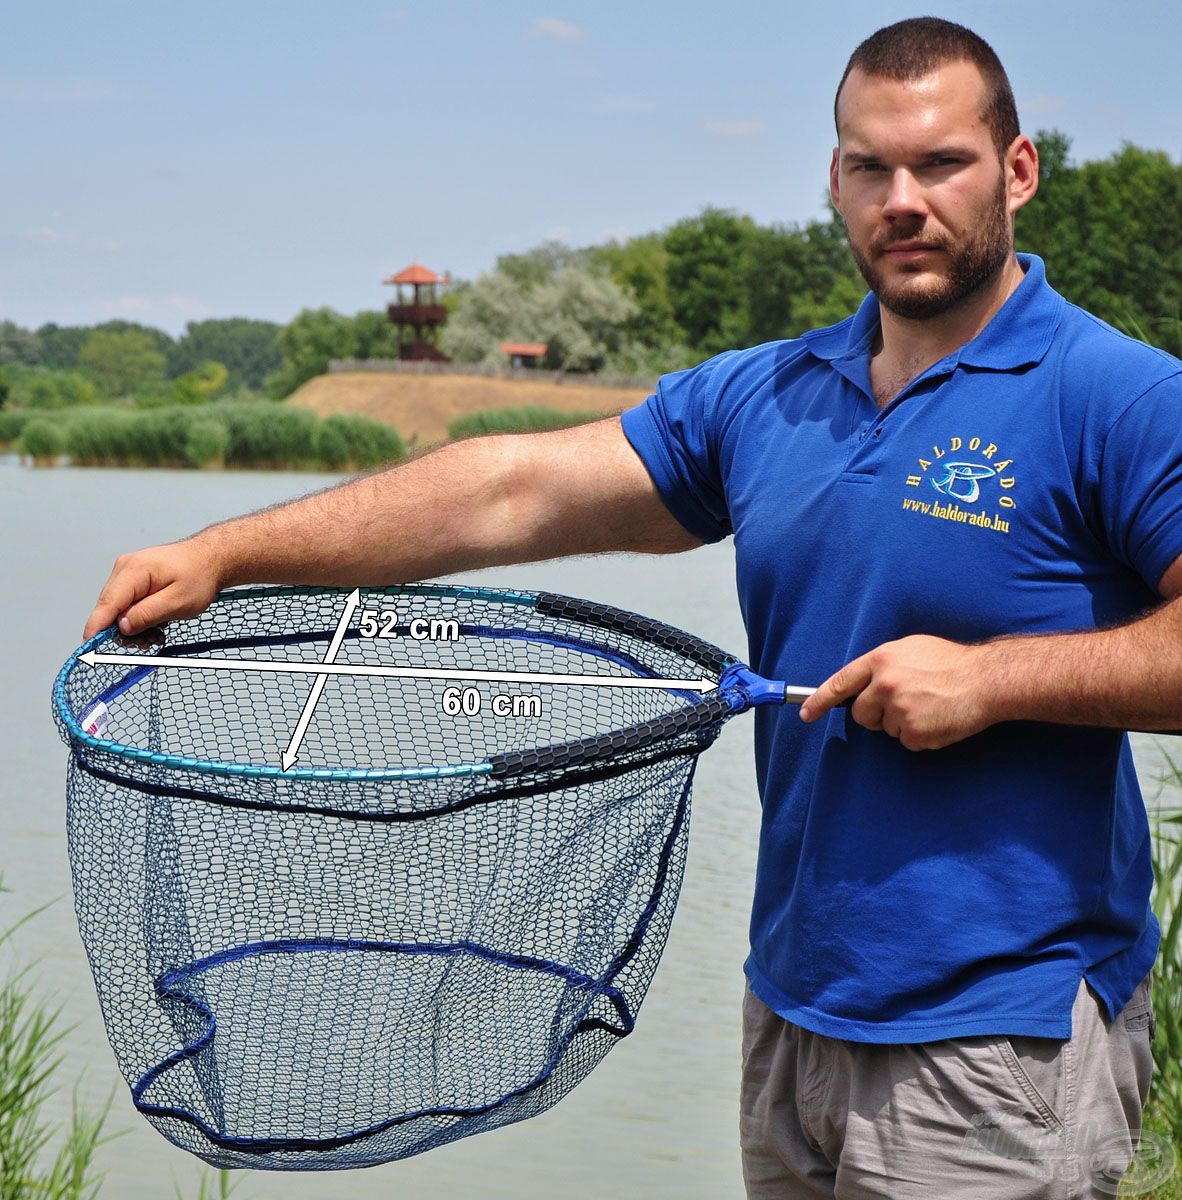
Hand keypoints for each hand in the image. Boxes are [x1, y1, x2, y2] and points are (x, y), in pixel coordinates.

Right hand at [83, 539, 224, 640]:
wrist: (210, 559)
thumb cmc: (199, 576)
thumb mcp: (178, 601)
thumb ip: (148, 614)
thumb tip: (121, 627)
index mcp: (134, 570)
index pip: (108, 603)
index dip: (97, 626)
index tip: (88, 647)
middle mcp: (124, 569)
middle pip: (110, 609)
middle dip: (126, 630)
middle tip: (151, 641)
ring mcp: (127, 574)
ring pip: (119, 610)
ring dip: (136, 626)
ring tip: (159, 632)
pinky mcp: (133, 581)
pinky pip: (127, 605)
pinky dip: (139, 618)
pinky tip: (157, 623)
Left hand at [798, 635, 992, 750]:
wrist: (988, 679)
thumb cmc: (951, 662)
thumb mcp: (911, 649)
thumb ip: (883, 665)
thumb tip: (863, 683)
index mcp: (881, 660)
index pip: (840, 682)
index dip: (819, 700)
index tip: (806, 714)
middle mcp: (885, 684)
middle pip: (860, 713)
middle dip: (875, 715)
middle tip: (903, 704)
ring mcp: (899, 710)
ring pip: (885, 729)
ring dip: (902, 724)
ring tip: (928, 706)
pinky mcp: (915, 732)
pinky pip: (906, 742)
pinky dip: (920, 736)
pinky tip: (937, 720)